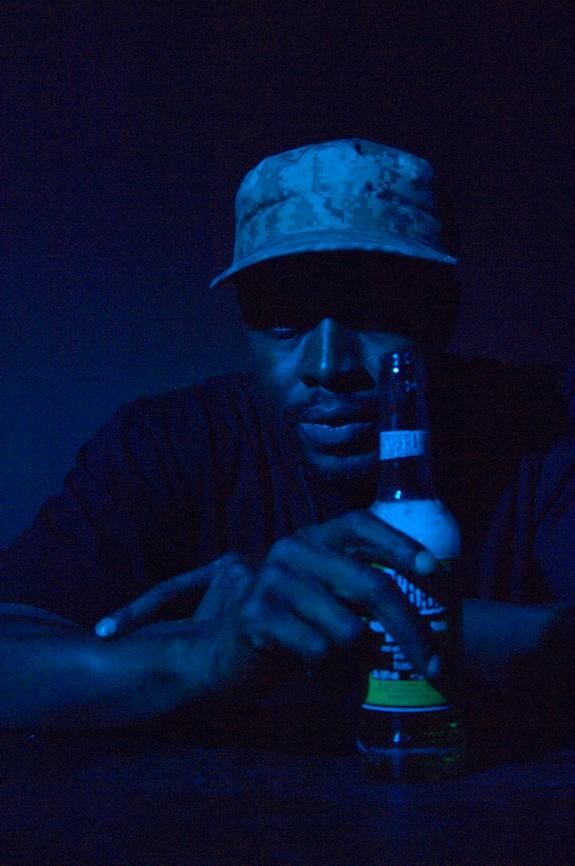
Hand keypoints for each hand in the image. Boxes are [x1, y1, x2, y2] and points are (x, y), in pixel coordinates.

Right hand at [94, 510, 439, 693]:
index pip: (361, 525)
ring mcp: (271, 581)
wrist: (224, 653)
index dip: (399, 545)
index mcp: (314, 537)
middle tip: (436, 665)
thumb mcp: (329, 598)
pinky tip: (312, 668)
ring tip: (342, 664)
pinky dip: (327, 671)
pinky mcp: (255, 616)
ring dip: (357, 659)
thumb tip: (431, 609)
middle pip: (370, 585)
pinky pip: (318, 651)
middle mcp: (292, 550)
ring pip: (348, 629)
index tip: (434, 572)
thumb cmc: (292, 625)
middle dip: (411, 629)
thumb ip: (363, 591)